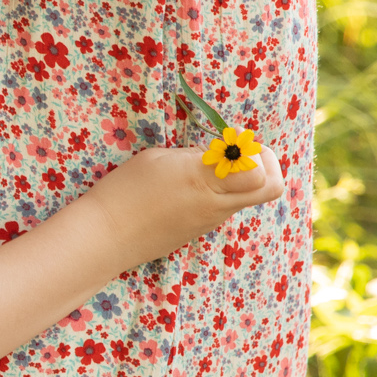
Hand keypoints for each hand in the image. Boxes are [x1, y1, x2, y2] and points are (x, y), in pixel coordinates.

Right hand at [84, 148, 283, 263]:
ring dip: (239, 178)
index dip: (255, 150)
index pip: (260, 172)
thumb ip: (197, 155)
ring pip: (247, 196)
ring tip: (203, 166)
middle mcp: (216, 204)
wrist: (105, 237)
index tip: (231, 139)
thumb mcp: (160, 159)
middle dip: (267, 164)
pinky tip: (186, 186)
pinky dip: (217, 192)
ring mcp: (210, 221)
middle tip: (241, 152)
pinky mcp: (198, 231)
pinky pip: (223, 207)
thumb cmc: (125, 190)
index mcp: (205, 180)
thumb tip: (220, 155)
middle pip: (271, 187)